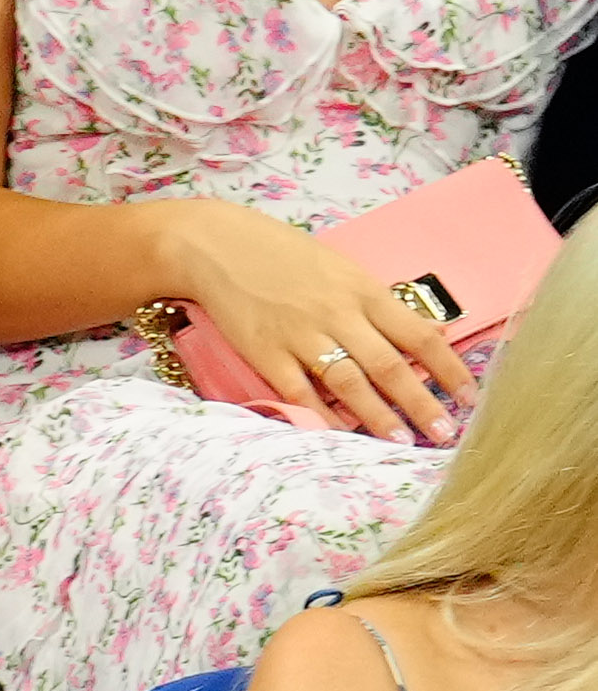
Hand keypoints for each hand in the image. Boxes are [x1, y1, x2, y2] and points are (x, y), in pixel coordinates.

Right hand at [158, 199, 473, 444]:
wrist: (220, 248)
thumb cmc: (283, 255)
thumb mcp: (340, 269)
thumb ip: (375, 304)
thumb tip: (417, 335)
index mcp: (363, 291)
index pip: (420, 335)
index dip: (448, 369)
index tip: (471, 396)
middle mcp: (339, 314)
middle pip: (390, 366)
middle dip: (422, 403)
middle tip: (444, 434)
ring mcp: (301, 336)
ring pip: (350, 384)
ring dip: (378, 417)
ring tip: (400, 442)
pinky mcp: (266, 354)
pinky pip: (300, 393)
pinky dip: (321, 416)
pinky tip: (340, 435)